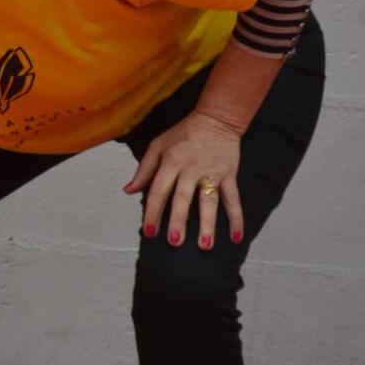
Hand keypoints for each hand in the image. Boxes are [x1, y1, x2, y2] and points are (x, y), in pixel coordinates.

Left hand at [123, 109, 243, 248]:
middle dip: (178, 220)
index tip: (149, 232)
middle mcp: (191, 168)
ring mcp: (212, 172)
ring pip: (209, 201)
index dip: (152, 212)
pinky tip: (236, 237)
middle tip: (174, 242)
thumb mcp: (158, 145)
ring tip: (205, 245)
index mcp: (171, 161)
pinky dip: (236, 218)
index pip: (159, 190)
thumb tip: (128, 191)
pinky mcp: (229, 175)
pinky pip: (233, 199)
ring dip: (207, 224)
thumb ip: (144, 170)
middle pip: (183, 197)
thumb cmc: (184, 133)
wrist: (217, 119)